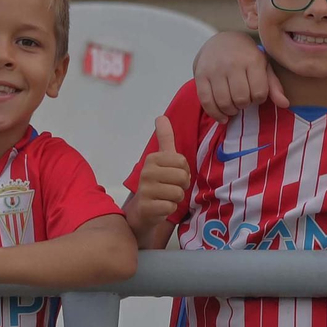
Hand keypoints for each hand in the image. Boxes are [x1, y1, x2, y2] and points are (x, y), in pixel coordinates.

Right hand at [130, 116, 191, 230]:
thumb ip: (164, 138)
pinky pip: (171, 206)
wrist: (142, 210)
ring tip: (165, 197)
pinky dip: (170, 208)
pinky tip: (161, 207)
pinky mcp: (147, 206)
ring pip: (178, 193)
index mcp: (153, 158)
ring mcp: (145, 189)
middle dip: (181, 185)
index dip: (183, 171)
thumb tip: (161, 116)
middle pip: (183, 177)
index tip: (173, 175)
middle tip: (170, 188)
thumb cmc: (157, 183)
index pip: (183, 162)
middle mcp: (147, 172)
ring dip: (176, 198)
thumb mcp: (162, 159)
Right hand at [194, 31, 288, 119]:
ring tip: (234, 107)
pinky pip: (206, 101)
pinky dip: (215, 114)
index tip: (255, 94)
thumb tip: (285, 104)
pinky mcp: (200, 75)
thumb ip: (274, 86)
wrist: (221, 41)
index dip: (259, 99)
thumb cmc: (246, 57)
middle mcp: (232, 63)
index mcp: (252, 60)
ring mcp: (215, 69)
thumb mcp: (263, 66)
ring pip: (224, 102)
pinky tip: (222, 116)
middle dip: (244, 105)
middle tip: (243, 100)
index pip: (259, 93)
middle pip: (241, 99)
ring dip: (231, 111)